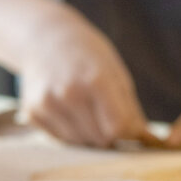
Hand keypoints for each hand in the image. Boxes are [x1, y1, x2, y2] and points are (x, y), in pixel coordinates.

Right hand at [19, 15, 149, 147]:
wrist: (44, 37)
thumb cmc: (87, 54)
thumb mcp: (116, 72)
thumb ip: (131, 109)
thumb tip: (147, 141)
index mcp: (95, 80)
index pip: (117, 128)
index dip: (126, 131)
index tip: (126, 124)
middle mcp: (68, 93)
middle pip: (100, 139)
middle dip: (108, 134)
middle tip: (104, 115)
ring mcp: (47, 104)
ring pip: (80, 143)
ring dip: (88, 135)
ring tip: (85, 110)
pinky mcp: (32, 112)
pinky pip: (60, 139)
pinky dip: (68, 132)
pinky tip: (67, 110)